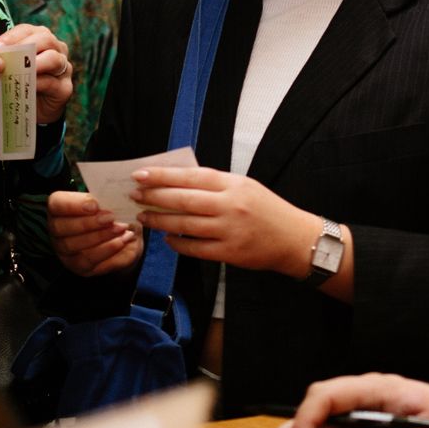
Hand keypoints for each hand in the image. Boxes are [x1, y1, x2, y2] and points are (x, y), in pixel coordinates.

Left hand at [0, 23, 73, 124]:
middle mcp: (57, 49)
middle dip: (24, 46)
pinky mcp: (65, 87)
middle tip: (7, 57)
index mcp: (42, 39)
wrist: (35, 109)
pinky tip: (27, 85)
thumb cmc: (24, 82)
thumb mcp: (14, 67)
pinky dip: (38, 82)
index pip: (28, 30)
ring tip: (19, 69)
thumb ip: (7, 57)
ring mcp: (64, 68)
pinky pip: (52, 82)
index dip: (12, 36)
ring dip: (34, 63)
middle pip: (45, 39)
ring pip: (53, 58)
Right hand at [46, 190, 142, 275]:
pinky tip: (122, 241)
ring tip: (121, 229)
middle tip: (110, 218)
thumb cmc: (112, 213)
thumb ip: (105, 199)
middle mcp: (57, 231)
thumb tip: (110, 197)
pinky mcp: (79, 267)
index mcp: (59, 209)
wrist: (125, 237)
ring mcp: (66, 252)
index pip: (57, 204)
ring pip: (74, 247)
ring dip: (100, 237)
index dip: (74, 205)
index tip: (95, 205)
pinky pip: (90, 261)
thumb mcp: (110, 202)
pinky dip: (108, 250)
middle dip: (88, 223)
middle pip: (61, 228)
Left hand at [133, 165, 316, 275]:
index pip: (191, 176)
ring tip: (144, 217)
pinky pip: (195, 249)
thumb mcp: (244, 186)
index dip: (163, 175)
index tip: (140, 174)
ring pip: (185, 225)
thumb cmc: (266, 209)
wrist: (295, 239)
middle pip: (184, 200)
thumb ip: (215, 183)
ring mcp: (230, 230)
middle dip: (154, 197)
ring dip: (160, 221)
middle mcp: (230, 205)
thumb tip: (176, 180)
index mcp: (233, 184)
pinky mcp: (230, 253)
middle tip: (134, 195)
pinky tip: (166, 239)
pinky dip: (177, 244)